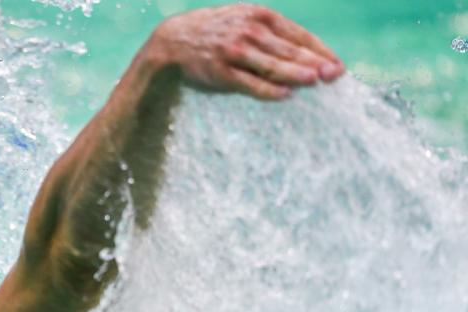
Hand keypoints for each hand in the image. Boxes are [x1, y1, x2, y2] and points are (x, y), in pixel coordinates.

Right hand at [146, 4, 344, 99]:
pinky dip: (269, 90)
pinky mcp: (221, 72)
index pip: (298, 34)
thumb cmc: (214, 36)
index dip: (320, 50)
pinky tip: (286, 95)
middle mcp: (248, 31)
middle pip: (289, 49)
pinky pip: (249, 83)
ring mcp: (234, 52)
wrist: (172, 43)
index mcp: (258, 16)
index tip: (337, 66)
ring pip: (272, 65)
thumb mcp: (242, 22)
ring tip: (315, 81)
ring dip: (295, 73)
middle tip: (334, 76)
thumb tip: (304, 57)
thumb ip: (270, 35)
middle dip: (314, 63)